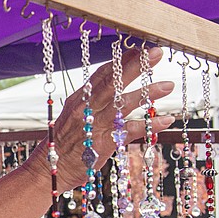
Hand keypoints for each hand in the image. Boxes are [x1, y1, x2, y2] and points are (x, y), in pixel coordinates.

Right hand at [43, 46, 174, 190]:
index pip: (101, 74)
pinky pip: (130, 131)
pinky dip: (148, 125)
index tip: (140, 48)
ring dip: (147, 93)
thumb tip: (112, 85)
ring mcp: (94, 125)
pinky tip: (165, 119)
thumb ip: (92, 100)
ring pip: (123, 104)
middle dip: (136, 66)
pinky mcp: (104, 144)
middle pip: (113, 83)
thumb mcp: (74, 115)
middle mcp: (86, 109)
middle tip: (157, 52)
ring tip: (168, 85)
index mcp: (79, 99)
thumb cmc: (64, 142)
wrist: (50, 169)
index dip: (121, 59)